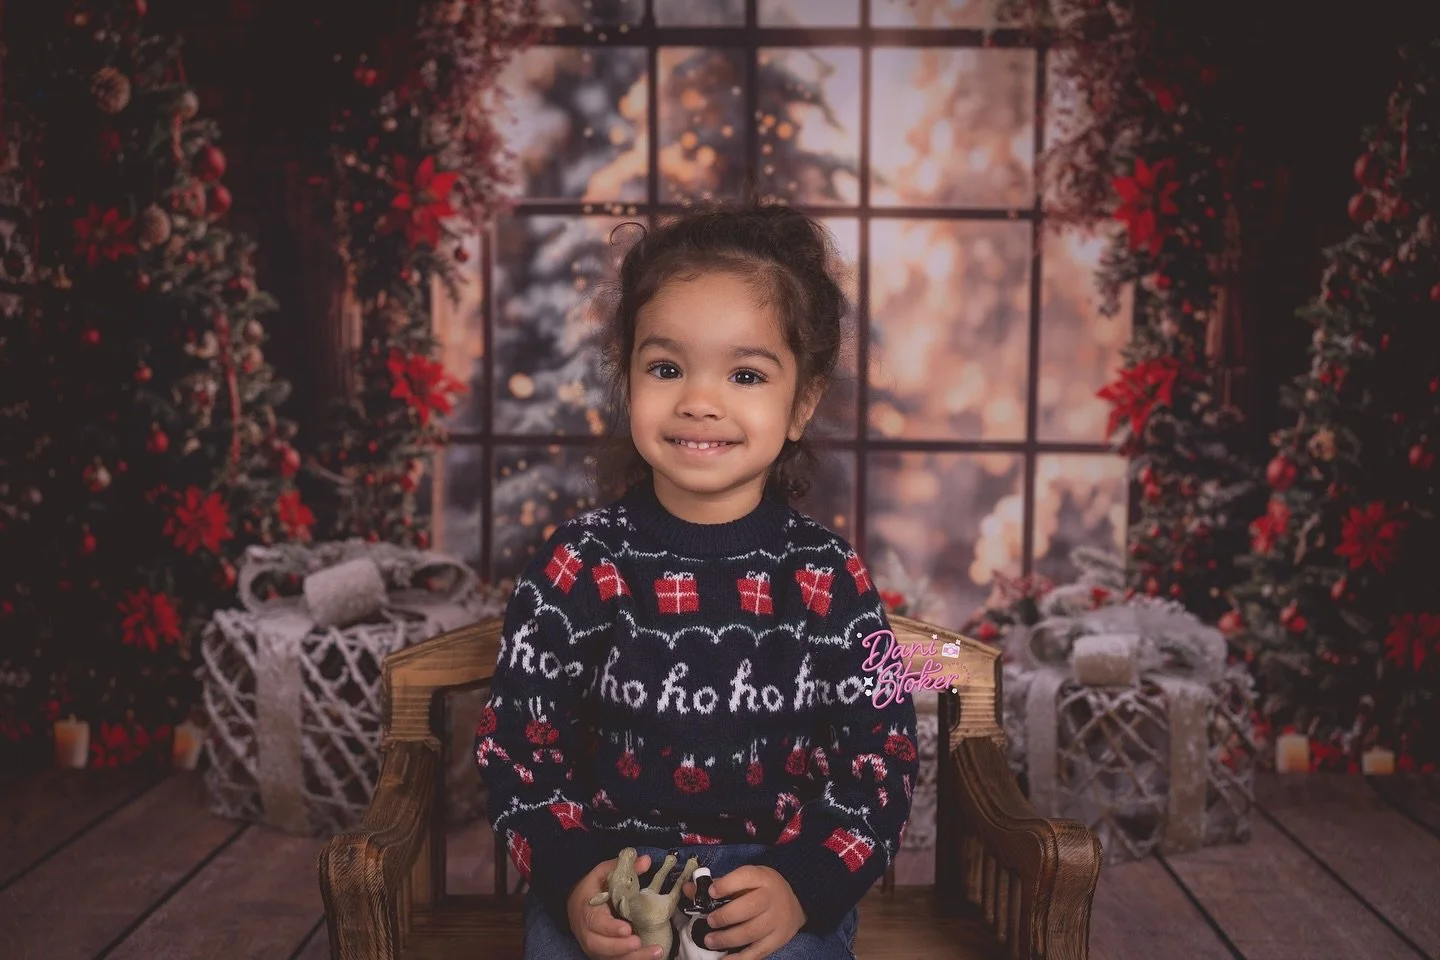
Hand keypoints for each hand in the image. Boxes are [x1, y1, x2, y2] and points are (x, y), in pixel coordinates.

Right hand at [566, 853, 664, 959]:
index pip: (596, 923)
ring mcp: (595, 947)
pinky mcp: (603, 954)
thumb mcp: (602, 873)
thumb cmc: (590, 888)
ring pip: (609, 958)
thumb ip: (622, 867)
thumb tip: (646, 860)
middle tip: (639, 943)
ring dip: (632, 958)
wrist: (575, 905)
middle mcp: (588, 933)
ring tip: (655, 953)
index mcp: (587, 912)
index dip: (610, 928)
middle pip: (600, 947)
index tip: (627, 929)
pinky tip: (650, 957)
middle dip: (621, 948)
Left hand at [680, 865, 804, 959]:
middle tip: (710, 921)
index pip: (745, 877)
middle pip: (749, 907)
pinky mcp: (776, 941)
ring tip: (709, 940)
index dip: (726, 885)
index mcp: (762, 878)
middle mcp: (771, 898)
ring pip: (751, 932)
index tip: (711, 892)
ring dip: (727, 939)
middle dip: (725, 916)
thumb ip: (718, 885)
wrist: (796, 902)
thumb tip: (688, 889)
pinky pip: (756, 953)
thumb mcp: (746, 879)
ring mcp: (775, 922)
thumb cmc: (763, 889)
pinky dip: (737, 959)